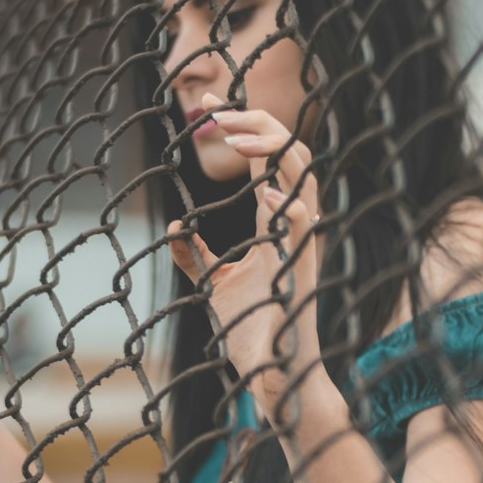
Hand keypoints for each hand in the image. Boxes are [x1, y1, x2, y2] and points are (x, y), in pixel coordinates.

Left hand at [166, 94, 325, 420]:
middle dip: (256, 125)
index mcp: (277, 223)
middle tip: (216, 113)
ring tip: (236, 138)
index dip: (242, 126)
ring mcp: (303, 245)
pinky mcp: (304, 271)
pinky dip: (291, 205)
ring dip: (272, 151)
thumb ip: (197, 255)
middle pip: (289, 154)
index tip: (208, 104)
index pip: (265, 160)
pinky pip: (308, 228)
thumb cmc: (253, 332)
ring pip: (304, 178)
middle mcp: (295, 225)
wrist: (274, 378)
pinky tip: (267, 191)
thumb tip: (175, 228)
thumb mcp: (216, 284)